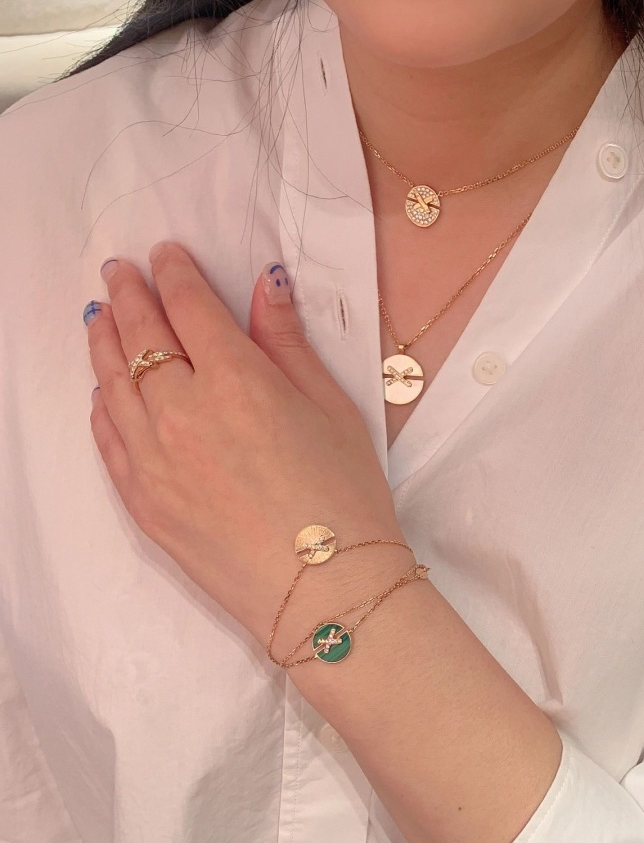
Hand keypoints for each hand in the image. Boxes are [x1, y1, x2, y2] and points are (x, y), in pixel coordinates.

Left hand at [85, 241, 404, 645]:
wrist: (323, 588)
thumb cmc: (345, 494)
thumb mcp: (332, 406)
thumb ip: (288, 342)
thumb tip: (264, 284)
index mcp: (238, 380)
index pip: (191, 309)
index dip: (175, 274)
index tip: (165, 253)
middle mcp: (183, 412)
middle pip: (141, 337)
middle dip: (130, 296)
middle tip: (120, 271)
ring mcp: (154, 458)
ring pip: (112, 384)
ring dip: (104, 342)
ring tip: (100, 316)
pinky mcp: (142, 500)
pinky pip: (107, 438)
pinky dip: (101, 404)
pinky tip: (104, 389)